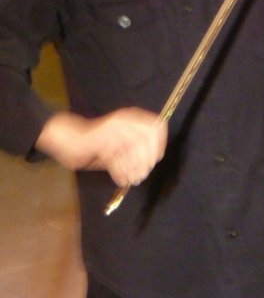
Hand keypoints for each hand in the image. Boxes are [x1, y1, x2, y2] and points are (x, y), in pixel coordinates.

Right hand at [36, 108, 167, 186]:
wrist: (69, 139)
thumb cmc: (98, 143)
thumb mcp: (122, 141)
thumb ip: (137, 146)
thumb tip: (154, 158)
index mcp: (131, 117)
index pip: (156, 126)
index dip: (160, 143)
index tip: (157, 158)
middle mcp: (123, 120)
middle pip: (147, 139)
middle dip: (148, 158)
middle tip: (144, 173)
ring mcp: (111, 130)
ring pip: (132, 149)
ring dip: (134, 168)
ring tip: (133, 179)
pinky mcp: (99, 142)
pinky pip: (116, 159)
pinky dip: (121, 172)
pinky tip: (121, 180)